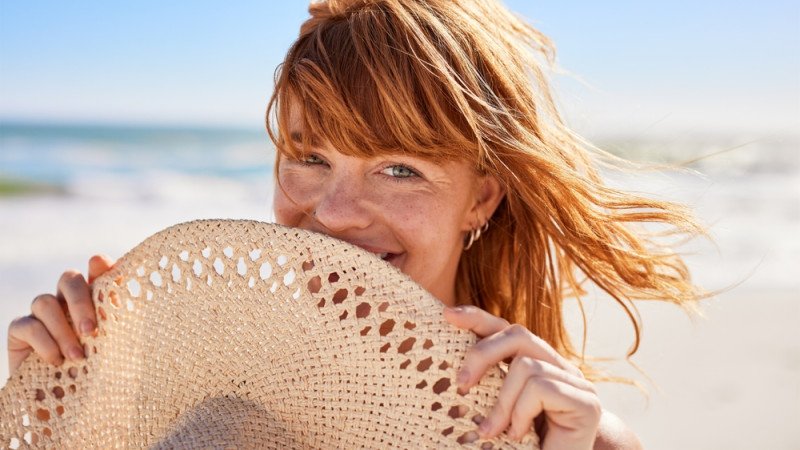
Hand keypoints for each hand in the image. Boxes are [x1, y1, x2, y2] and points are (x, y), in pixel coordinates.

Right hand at [7, 255, 113, 373]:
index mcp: (94, 301)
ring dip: (62, 330)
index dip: (98, 266)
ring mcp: (42, 314)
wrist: (69, 405)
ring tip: (76, 357)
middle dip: (80, 301)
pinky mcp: (20, 331)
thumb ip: (119, 321)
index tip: (102, 265)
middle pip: (68, 279)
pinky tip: (56, 361)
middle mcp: (67, 302)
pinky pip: (28, 325)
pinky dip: (44, 342)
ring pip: (45, 301)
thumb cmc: (99, 374)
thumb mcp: (115, 349)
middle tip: (90, 330)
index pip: (96, 272)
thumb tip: (124, 293)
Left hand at [443, 305, 601, 448]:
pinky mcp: (587, 403)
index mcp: (537, 365)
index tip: (447, 315)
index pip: (508, 329)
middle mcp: (560, 368)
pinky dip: (521, 413)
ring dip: (502, 402)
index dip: (478, 318)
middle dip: (482, 355)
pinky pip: (541, 388)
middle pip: (518, 334)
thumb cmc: (522, 447)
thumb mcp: (496, 410)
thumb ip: (486, 385)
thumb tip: (454, 362)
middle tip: (461, 386)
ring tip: (492, 432)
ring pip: (527, 366)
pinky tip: (517, 436)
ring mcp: (577, 384)